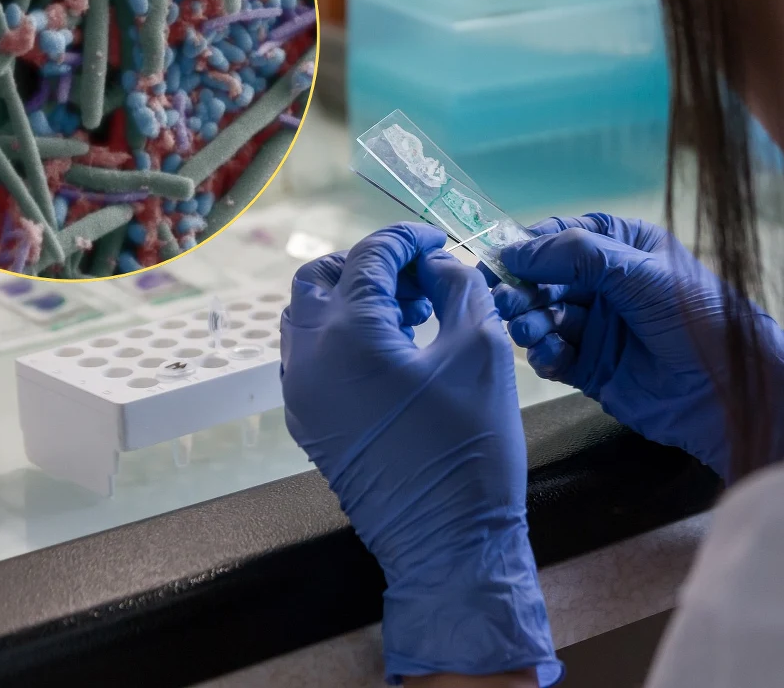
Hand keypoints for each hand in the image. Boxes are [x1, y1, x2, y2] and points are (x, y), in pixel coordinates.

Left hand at [281, 223, 562, 686]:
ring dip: (350, 300)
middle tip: (418, 278)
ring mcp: (301, 394)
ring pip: (306, 317)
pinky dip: (341, 337)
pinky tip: (391, 353)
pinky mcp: (308, 423)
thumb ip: (460, 288)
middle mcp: (308, 358)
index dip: (407, 240)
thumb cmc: (472, 445)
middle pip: (317, 278)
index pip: (368, 256)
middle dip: (367, 265)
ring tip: (409, 315)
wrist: (448, 542)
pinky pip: (309, 358)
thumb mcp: (482, 351)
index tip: (439, 243)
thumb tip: (440, 265)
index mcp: (348, 334)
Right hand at [486, 214, 783, 479]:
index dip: (532, 245)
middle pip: (546, 278)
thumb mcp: (636, 273)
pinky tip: (548, 355)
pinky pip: (553, 354)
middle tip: (506, 301)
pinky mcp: (591, 368)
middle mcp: (606, 283)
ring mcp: (597, 327)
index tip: (502, 257)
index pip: (565, 236)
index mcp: (623, 247)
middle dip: (524, 288)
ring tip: (529, 329)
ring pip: (545, 317)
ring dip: (530, 321)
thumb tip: (514, 249)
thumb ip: (575, 257)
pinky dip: (544, 354)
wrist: (727, 390)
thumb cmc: (693, 317)